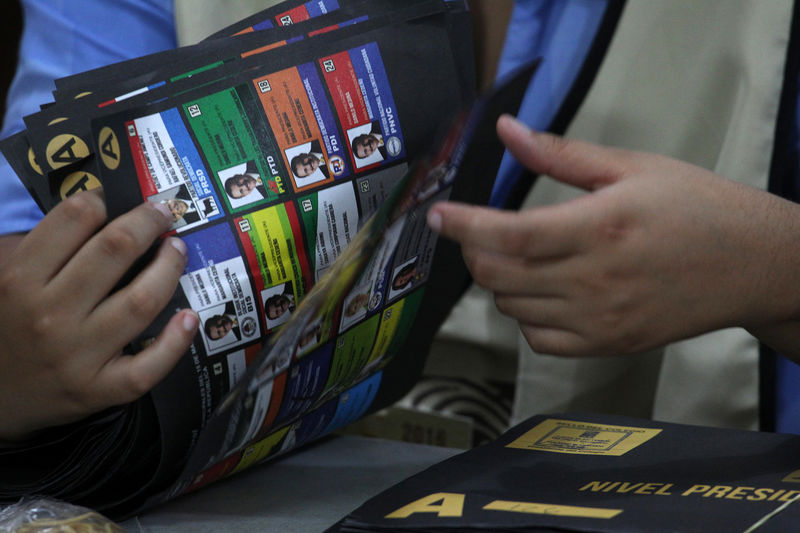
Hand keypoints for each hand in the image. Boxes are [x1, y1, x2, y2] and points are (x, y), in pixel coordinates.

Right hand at [0, 190, 197, 440]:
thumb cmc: (9, 328)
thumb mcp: (6, 279)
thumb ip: (42, 246)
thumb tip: (98, 205)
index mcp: (21, 279)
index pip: (73, 219)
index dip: (105, 198)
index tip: (121, 197)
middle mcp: (50, 314)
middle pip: (115, 250)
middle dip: (148, 221)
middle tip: (164, 211)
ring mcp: (78, 356)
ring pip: (142, 300)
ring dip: (170, 268)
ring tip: (177, 249)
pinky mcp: (100, 390)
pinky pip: (148, 366)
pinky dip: (175, 342)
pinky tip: (190, 317)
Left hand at [427, 115, 799, 356]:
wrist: (751, 264)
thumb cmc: (697, 210)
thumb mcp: (632, 167)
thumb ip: (561, 155)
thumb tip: (509, 132)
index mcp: (599, 229)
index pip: (509, 235)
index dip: (464, 226)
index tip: (439, 215)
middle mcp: (595, 281)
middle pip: (499, 277)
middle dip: (473, 251)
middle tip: (477, 231)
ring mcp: (600, 320)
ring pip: (512, 309)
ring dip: (499, 282)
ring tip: (519, 257)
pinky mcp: (608, 345)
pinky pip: (539, 341)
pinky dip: (525, 317)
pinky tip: (542, 293)